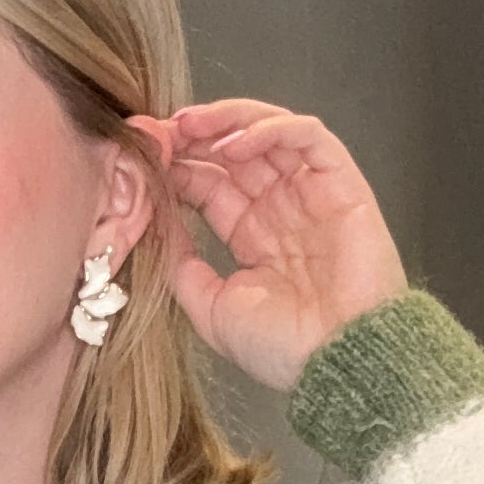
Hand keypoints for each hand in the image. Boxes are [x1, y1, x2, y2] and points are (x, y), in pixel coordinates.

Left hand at [126, 100, 409, 391]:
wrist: (338, 362)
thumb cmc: (284, 349)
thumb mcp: (212, 308)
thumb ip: (182, 266)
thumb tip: (155, 225)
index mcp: (252, 236)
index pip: (209, 183)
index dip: (175, 166)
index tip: (141, 158)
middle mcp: (280, 208)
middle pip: (233, 152)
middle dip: (193, 136)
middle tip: (158, 133)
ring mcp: (311, 193)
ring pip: (269, 131)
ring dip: (227, 121)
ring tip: (189, 126)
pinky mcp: (342, 184)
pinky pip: (309, 137)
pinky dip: (272, 129)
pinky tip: (235, 144)